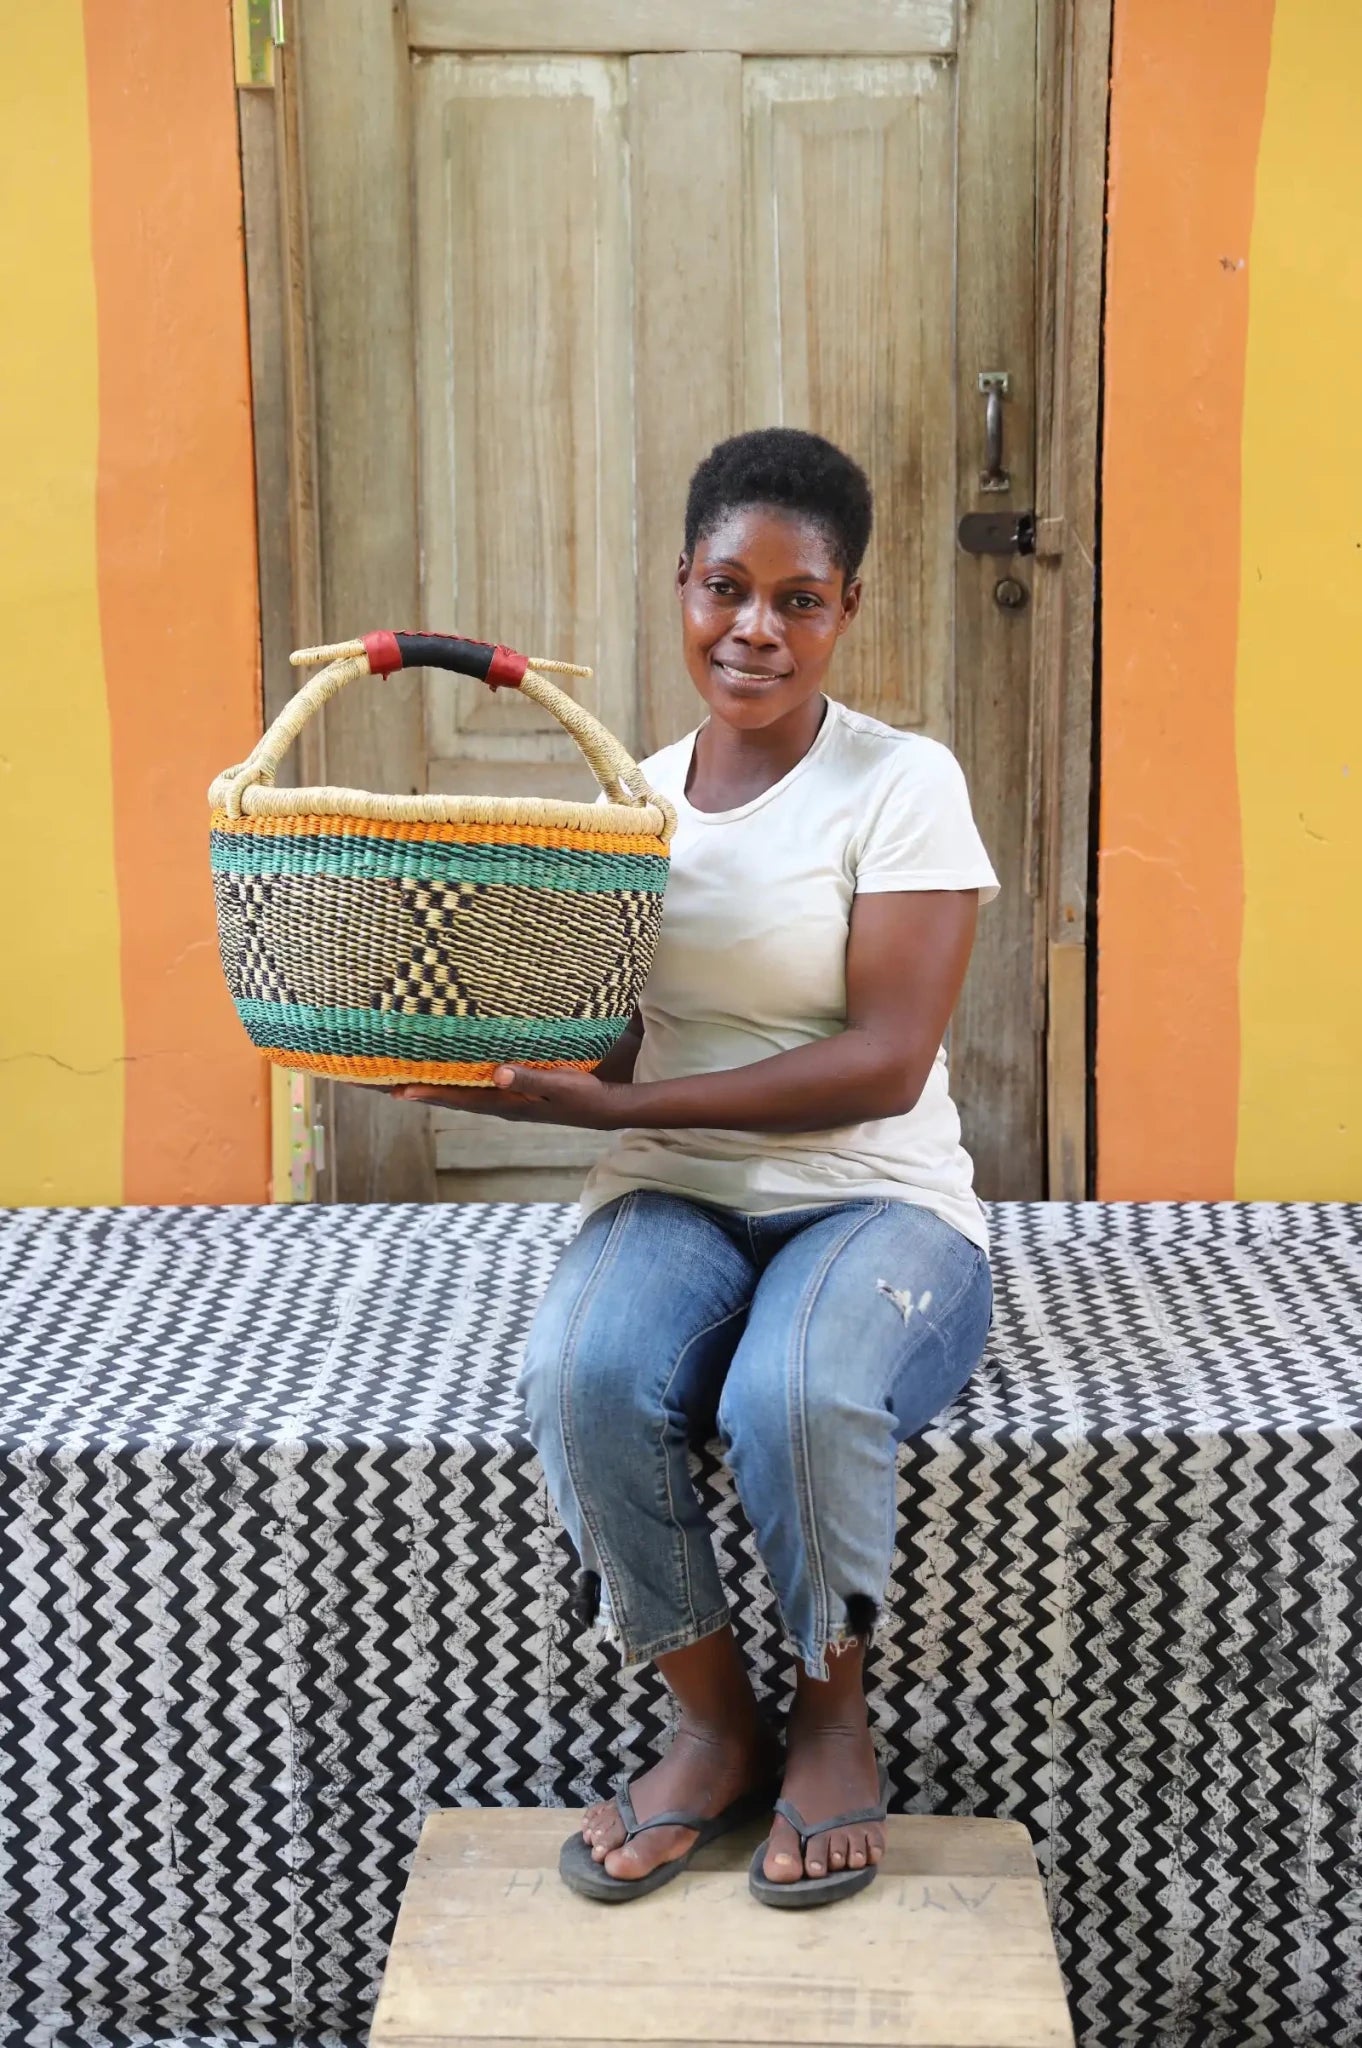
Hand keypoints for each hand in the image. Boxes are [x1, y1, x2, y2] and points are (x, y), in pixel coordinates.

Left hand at [388, 1065, 626, 1128]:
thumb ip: (530, 1079)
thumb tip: (497, 1072)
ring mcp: (501, 1099)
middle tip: (377, 1086)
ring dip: (424, 1087)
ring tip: (391, 1081)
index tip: (399, 1090)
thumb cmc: (584, 1095)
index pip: (459, 1098)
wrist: (602, 1108)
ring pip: (453, 1093)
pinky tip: (436, 1074)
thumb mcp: (560, 1085)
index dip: (429, 1094)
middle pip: (447, 1098)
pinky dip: (446, 1082)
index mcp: (505, 1103)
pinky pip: (468, 1087)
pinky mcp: (508, 1092)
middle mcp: (497, 1104)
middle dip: (413, 1090)